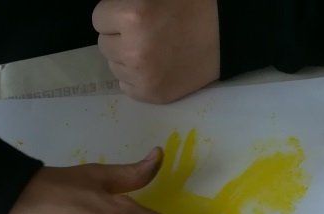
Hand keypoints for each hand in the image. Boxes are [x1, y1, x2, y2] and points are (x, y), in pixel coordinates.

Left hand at [92, 0, 220, 103]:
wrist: (224, 34)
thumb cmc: (190, 4)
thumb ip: (126, 4)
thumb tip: (109, 15)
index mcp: (133, 16)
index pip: (98, 19)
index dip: (113, 14)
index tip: (129, 14)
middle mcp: (134, 50)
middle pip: (104, 45)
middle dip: (118, 37)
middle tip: (142, 31)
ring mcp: (143, 77)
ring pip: (114, 66)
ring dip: (125, 57)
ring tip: (150, 48)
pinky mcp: (152, 95)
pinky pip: (126, 85)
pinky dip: (134, 76)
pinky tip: (153, 65)